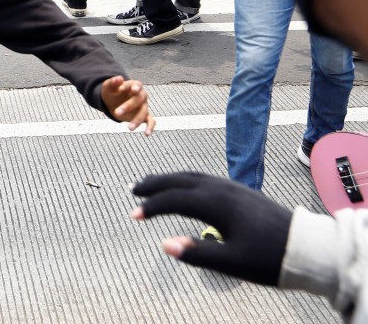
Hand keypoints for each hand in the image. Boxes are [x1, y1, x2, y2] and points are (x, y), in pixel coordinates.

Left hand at [100, 76, 154, 134]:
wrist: (112, 103)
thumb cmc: (111, 93)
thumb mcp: (108, 87)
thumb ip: (112, 82)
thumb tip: (119, 78)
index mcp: (133, 86)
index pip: (137, 85)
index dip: (136, 87)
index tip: (134, 90)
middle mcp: (141, 95)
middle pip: (139, 100)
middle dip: (129, 106)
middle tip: (117, 113)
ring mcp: (143, 106)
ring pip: (144, 112)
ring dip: (137, 120)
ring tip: (129, 128)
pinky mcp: (144, 116)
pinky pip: (150, 121)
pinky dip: (150, 127)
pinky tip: (147, 134)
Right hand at [131, 172, 291, 285]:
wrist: (307, 246)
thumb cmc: (269, 258)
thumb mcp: (232, 263)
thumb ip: (197, 253)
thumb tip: (165, 244)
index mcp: (216, 204)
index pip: (174, 200)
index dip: (151, 206)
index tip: (133, 215)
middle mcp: (220, 189)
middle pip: (179, 180)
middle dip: (154, 184)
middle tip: (133, 190)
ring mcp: (230, 187)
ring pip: (191, 176)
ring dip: (168, 179)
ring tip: (152, 185)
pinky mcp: (239, 190)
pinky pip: (203, 178)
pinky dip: (184, 180)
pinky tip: (184, 189)